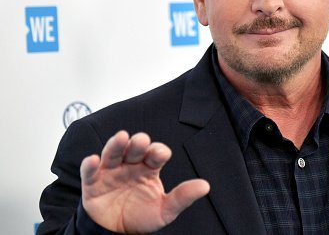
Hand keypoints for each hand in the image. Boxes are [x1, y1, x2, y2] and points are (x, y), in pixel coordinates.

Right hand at [80, 130, 209, 232]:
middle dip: (138, 143)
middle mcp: (130, 165)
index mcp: (149, 168)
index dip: (158, 151)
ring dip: (116, 145)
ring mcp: (111, 172)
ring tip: (121, 138)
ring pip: (113, 153)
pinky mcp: (93, 183)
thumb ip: (183, 197)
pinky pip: (89, 172)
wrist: (116, 234)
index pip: (156, 154)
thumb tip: (205, 186)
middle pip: (134, 148)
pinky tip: (92, 160)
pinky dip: (89, 165)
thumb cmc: (141, 216)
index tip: (160, 154)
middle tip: (141, 142)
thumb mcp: (165, 209)